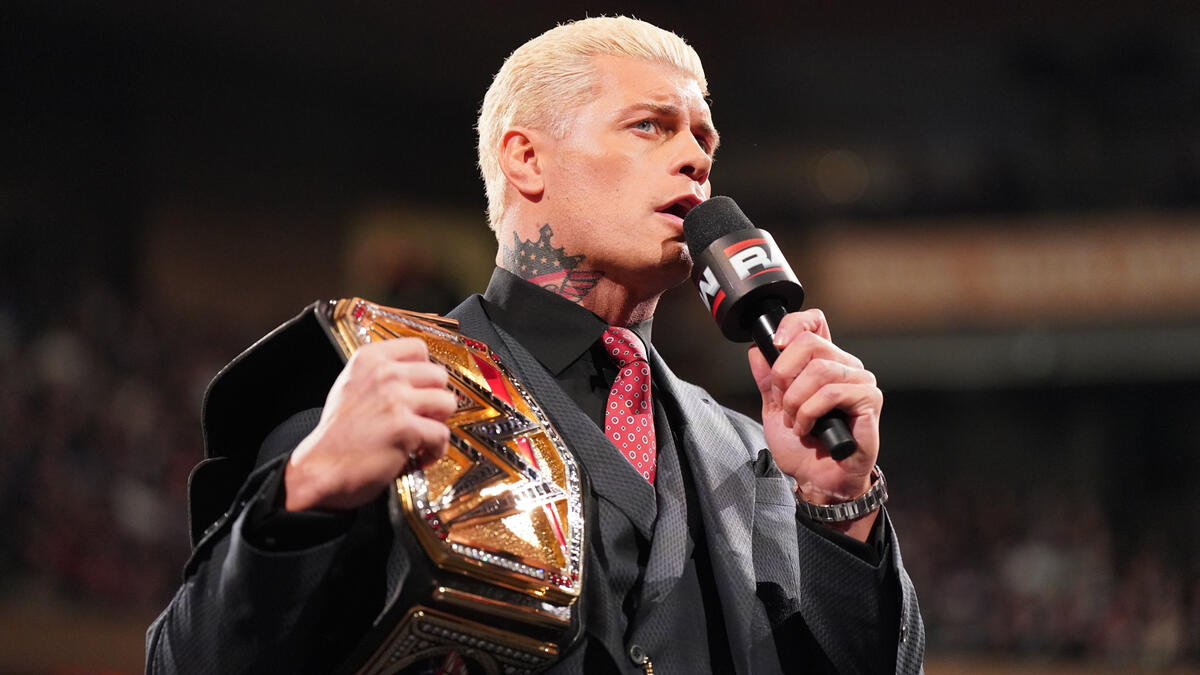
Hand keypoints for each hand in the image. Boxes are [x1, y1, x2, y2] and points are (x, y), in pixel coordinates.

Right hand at [284, 338, 457, 511]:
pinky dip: (435, 450)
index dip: (425, 370)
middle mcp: (384, 374)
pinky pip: (442, 434)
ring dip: (439, 423)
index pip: (417, 347)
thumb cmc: (336, 434)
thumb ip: (380, 374)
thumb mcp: (350, 386)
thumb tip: (415, 374)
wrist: (320, 467)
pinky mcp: (405, 428)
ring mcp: (395, 399)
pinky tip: (418, 455)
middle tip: (423, 416)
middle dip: (435, 398)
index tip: (423, 386)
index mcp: (369, 358)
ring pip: (447, 402)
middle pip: (439, 375)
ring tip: (423, 435)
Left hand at [747, 310, 882, 535]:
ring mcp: (860, 382)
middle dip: (784, 374)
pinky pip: (831, 393)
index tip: (775, 343)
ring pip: (819, 369)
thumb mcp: (774, 409)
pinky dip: (810, 412)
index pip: (815, 322)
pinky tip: (808, 428)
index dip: (793, 324)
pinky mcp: (869, 401)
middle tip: (782, 402)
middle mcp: (845, 366)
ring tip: (795, 421)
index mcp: (824, 362)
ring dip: (796, 400)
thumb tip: (756, 351)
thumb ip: (767, 380)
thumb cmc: (803, 447)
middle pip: (810, 342)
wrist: (817, 479)